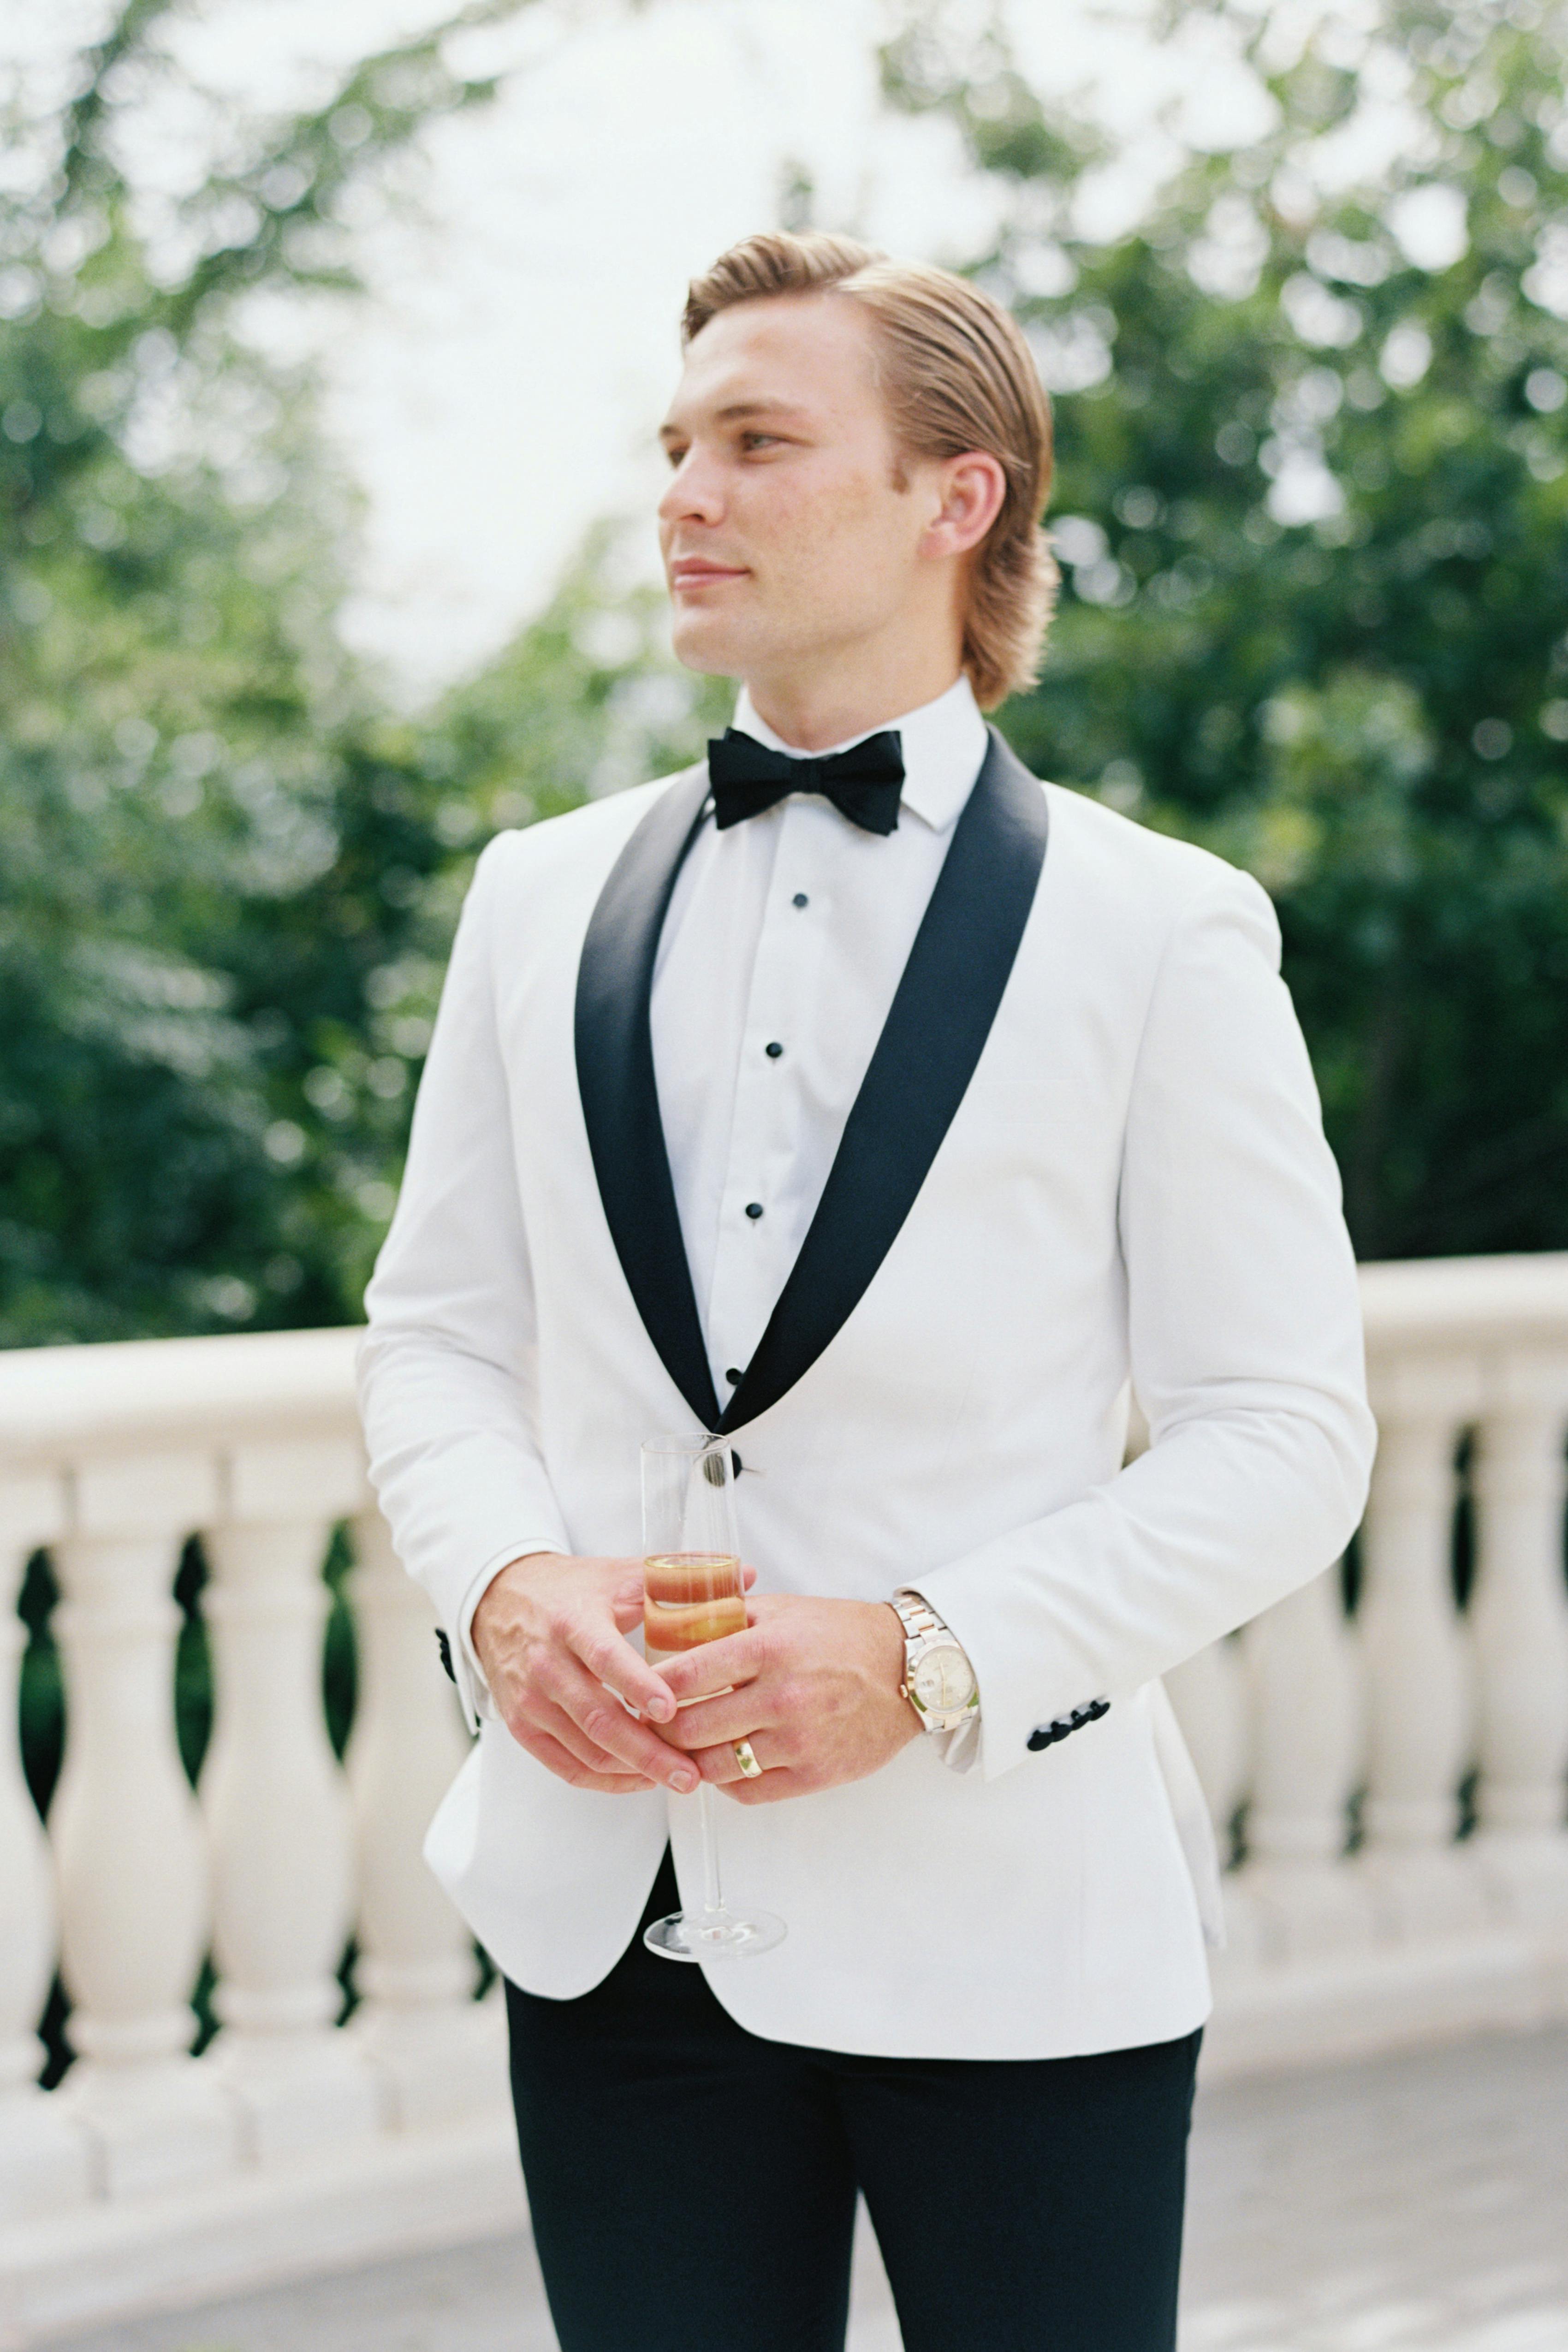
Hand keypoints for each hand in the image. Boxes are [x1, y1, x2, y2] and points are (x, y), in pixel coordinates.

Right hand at [471, 1551, 744, 1796]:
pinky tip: (638, 1779)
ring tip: (676, 1778)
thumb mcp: (619, 1574)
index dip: (637, 1685)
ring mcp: (530, 1699)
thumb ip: (680, 1576)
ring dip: (632, 1771)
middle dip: (648, 1752)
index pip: (605, 1657)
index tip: (671, 1710)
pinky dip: (605, 1779)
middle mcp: (546, 1663)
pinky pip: (566, 1766)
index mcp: (573, 1621)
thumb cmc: (570, 1590)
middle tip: (690, 1773)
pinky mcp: (521, 1725)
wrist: (499, 1601)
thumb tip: (746, 1576)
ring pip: (585, 1749)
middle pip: (599, 1718)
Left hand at [654, 1593, 918, 1803]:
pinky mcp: (815, 1773)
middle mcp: (781, 1696)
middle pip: (689, 1728)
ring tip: (677, 1749)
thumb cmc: (842, 1635)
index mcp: (769, 1647)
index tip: (637, 1690)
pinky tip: (720, 1763)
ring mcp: (798, 1740)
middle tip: (647, 1725)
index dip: (648, 1688)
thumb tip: (672, 1627)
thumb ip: (728, 1618)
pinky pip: (747, 1790)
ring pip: (713, 1766)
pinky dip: (724, 1781)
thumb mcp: (784, 1610)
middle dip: (658, 1729)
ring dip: (687, 1760)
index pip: (685, 1676)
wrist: (907, 1670)